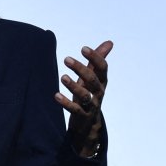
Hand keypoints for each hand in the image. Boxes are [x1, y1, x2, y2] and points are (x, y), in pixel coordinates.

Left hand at [56, 40, 112, 156]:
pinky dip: (66, 103)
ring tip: (63, 77)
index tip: (83, 48)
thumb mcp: (94, 77)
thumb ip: (98, 61)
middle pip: (92, 80)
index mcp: (101, 81)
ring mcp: (91, 105)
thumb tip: (110, 42)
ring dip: (74, 86)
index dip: (95, 58)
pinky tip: (56, 95)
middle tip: (66, 59)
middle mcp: (98, 92)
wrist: (89, 123)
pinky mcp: (82, 115)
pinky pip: (75, 109)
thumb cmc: (90, 94)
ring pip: (85, 95)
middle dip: (80, 69)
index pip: (102, 68)